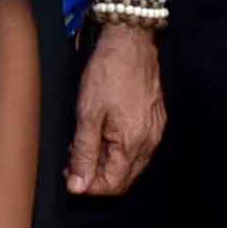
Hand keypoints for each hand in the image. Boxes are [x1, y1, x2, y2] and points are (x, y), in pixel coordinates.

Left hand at [67, 20, 163, 196]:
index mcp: (133, 144)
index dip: (89, 186)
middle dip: (97, 176)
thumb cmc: (109, 72)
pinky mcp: (156, 119)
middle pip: (124, 178)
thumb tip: (78, 185)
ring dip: (107, 162)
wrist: (130, 41)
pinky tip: (102, 133)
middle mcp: (149, 142)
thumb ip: (84, 153)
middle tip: (74, 160)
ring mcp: (155, 131)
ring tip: (85, 144)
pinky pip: (138, 147)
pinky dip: (118, 148)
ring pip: (131, 164)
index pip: (113, 185)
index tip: (70, 175)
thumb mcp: (87, 114)